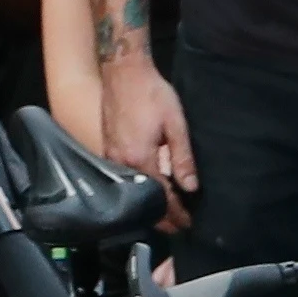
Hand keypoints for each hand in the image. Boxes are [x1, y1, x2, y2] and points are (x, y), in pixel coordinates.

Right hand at [95, 56, 198, 232]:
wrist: (123, 71)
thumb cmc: (151, 93)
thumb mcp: (176, 124)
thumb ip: (183, 158)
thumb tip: (191, 187)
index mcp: (140, 159)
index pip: (161, 197)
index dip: (176, 214)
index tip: (188, 224)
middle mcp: (121, 163)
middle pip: (142, 200)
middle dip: (162, 216)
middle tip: (179, 225)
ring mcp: (110, 156)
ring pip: (131, 191)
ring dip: (149, 203)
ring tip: (167, 211)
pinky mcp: (106, 148)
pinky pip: (122, 178)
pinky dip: (136, 189)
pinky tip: (149, 189)